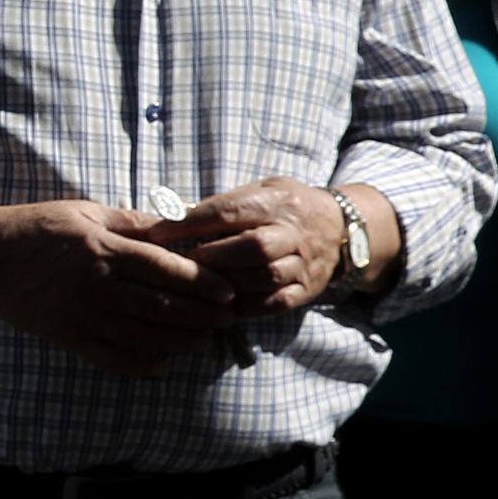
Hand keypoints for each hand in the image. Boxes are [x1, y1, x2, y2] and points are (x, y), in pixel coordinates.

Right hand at [0, 196, 238, 376]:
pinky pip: (108, 357)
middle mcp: (94, 285)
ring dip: (179, 341)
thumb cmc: (35, 228)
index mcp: (102, 249)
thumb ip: (131, 222)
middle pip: (161, 305)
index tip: (227, 291)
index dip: (202, 283)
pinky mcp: (64, 336)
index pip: (166, 269)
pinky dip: (138, 365)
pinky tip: (161, 366)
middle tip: (228, 319)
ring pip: (142, 334)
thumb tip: (178, 224)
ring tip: (205, 342)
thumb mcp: (84, 212)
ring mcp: (79, 314)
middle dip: (201, 315)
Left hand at [148, 178, 342, 313]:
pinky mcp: (307, 289)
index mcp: (275, 201)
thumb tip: (167, 212)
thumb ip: (218, 204)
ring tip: (196, 287)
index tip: (156, 233)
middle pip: (254, 247)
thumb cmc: (282, 208)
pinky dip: (247, 306)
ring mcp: (303, 263)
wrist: (341, 228)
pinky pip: (277, 302)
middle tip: (179, 264)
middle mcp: (293, 233)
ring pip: (266, 277)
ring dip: (227, 283)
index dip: (190, 223)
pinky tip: (221, 305)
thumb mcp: (257, 192)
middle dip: (213, 257)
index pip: (229, 211)